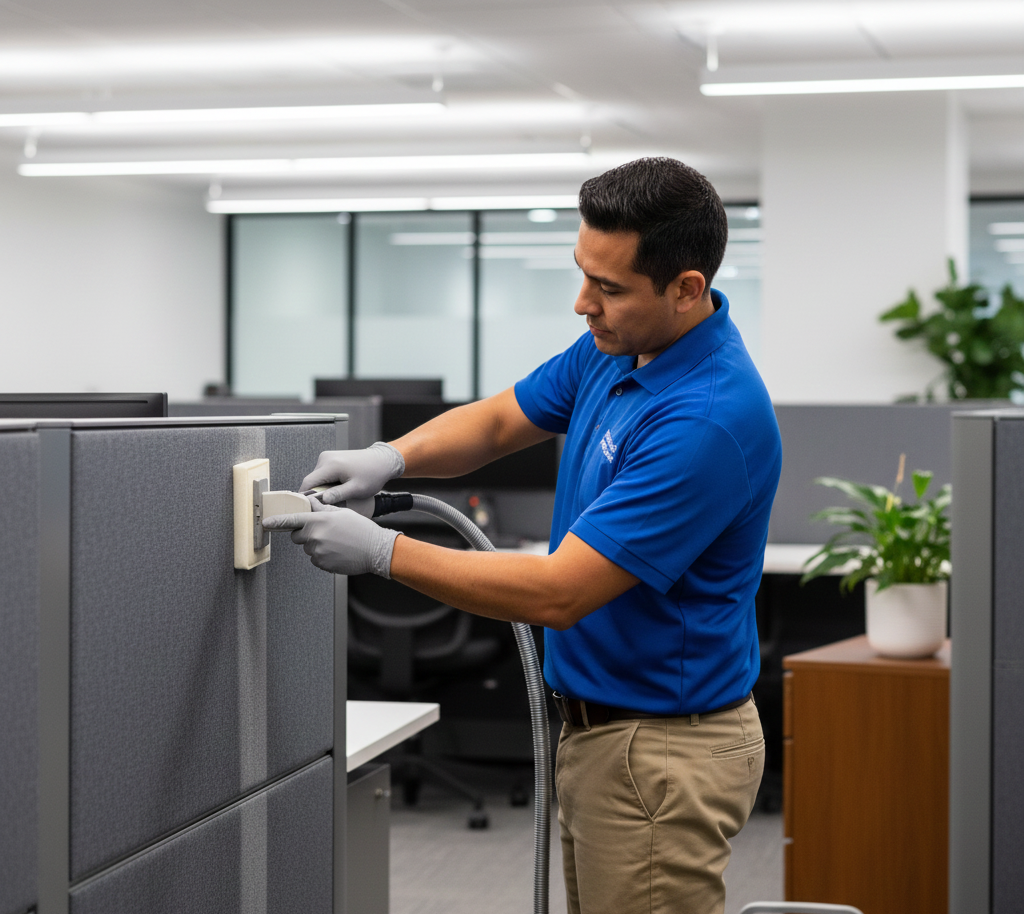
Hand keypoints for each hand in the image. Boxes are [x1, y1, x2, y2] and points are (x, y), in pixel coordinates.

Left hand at [262, 498, 401, 576]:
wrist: (375, 550)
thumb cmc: (361, 530)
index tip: (266, 523)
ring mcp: (318, 552)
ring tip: (337, 543)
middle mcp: (316, 536)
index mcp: (320, 520)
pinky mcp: (322, 564)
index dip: (277, 522)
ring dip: (317, 545)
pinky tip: (338, 551)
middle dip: (305, 534)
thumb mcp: (342, 513)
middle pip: (297, 537)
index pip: (292, 520)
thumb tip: (310, 503)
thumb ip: (322, 509)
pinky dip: (323, 556)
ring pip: (308, 548)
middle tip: (324, 532)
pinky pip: (316, 559)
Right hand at [300, 441, 404, 504]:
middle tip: (328, 504)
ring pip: (317, 478)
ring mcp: (327, 456)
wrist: (382, 461)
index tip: (308, 508)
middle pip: (311, 481)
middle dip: (317, 494)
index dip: (305, 497)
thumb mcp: (356, 489)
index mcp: (330, 465)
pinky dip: (327, 482)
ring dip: (323, 488)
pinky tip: (339, 487)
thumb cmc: (372, 474)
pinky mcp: (330, 458)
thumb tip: (321, 500)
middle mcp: (325, 458)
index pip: (308, 483)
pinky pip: (323, 473)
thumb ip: (338, 495)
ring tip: (338, 494)